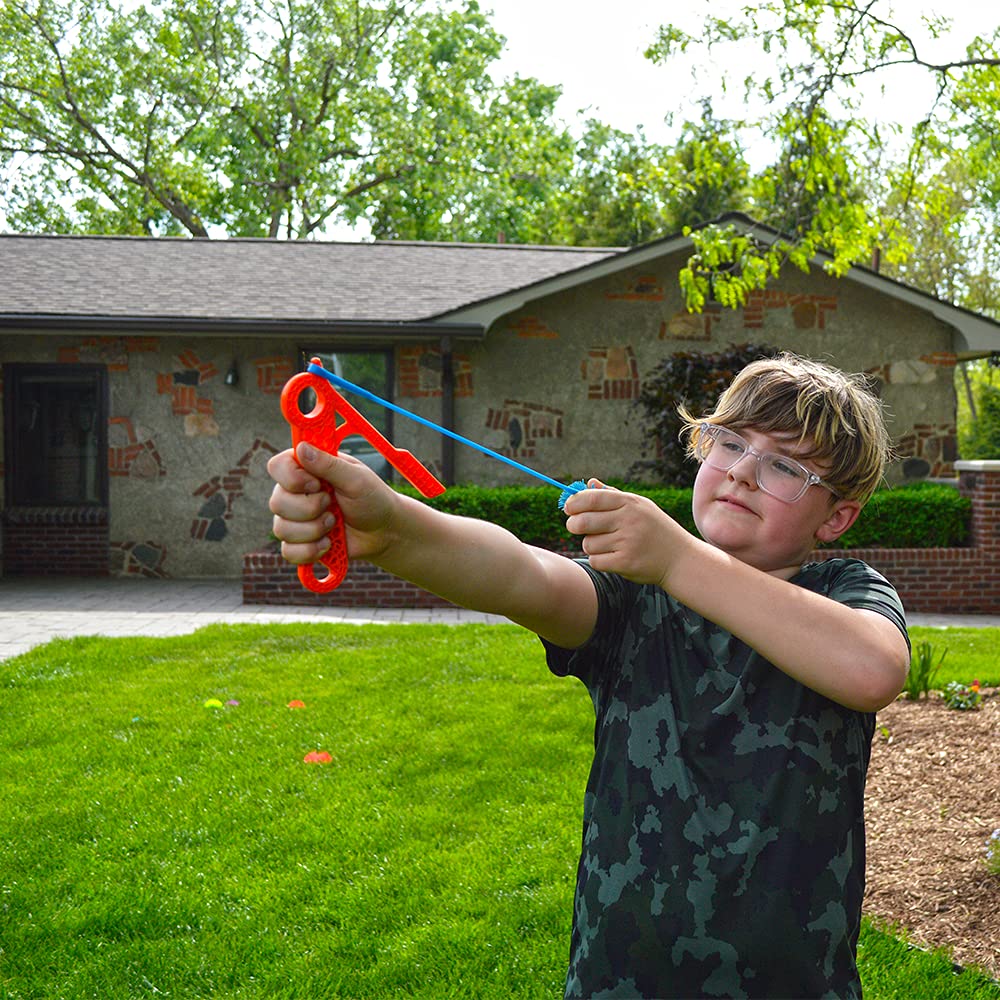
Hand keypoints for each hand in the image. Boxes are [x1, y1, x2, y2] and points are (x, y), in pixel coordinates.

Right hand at [267, 443, 395, 566]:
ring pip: (281, 529)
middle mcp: (296, 492)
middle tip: (333, 505)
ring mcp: (295, 518)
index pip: (277, 466)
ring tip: (334, 524)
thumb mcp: (356, 479)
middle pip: (277, 502)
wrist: (384, 533)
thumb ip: (329, 464)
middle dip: (310, 509)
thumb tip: (301, 448)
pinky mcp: (299, 543)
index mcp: (307, 468)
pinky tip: (328, 544)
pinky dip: (311, 551)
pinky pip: (288, 551)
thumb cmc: (373, 499)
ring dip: (314, 530)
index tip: (317, 484)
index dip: (292, 479)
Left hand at [562, 479, 691, 587]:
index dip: (574, 502)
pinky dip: (600, 561)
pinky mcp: (625, 562)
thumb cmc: (656, 530)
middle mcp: (629, 520)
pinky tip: (614, 558)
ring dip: (592, 546)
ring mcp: (627, 542)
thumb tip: (589, 483)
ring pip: (588, 543)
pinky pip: (596, 560)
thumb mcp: (641, 507)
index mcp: (631, 503)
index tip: (568, 508)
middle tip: (576, 527)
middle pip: (583, 521)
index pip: (592, 498)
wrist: (681, 559)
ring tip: (609, 545)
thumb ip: (613, 495)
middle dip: (574, 525)